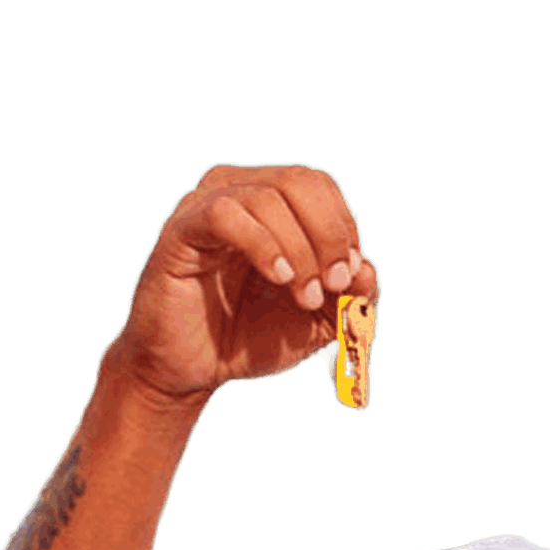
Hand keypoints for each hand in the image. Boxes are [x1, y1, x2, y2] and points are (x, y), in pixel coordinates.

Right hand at [109, 163, 378, 405]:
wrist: (195, 367)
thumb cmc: (250, 335)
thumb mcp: (316, 320)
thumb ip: (349, 297)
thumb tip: (367, 270)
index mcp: (274, 206)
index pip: (318, 187)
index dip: (343, 228)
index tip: (350, 278)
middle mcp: (240, 193)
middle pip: (299, 182)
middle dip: (328, 236)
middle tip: (332, 285)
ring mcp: (207, 206)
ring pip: (267, 197)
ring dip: (299, 250)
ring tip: (303, 295)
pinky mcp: (183, 230)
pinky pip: (225, 214)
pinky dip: (263, 245)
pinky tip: (278, 278)